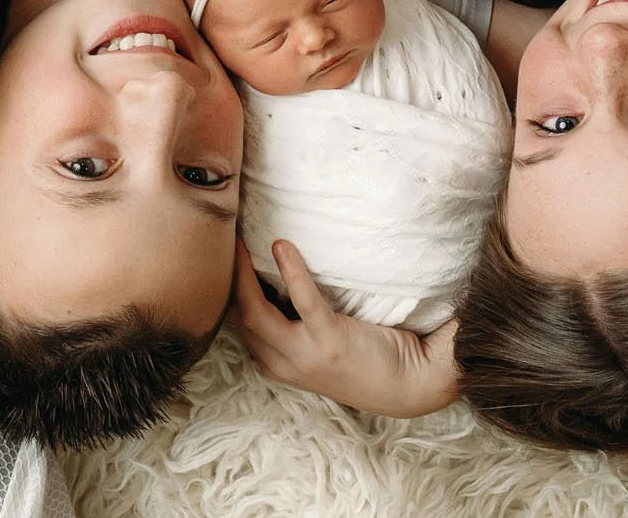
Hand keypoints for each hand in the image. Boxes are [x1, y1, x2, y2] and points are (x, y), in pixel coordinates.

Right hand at [228, 238, 459, 417]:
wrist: (410, 386)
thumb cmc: (366, 358)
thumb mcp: (317, 348)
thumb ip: (294, 325)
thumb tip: (277, 280)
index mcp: (277, 363)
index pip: (236, 325)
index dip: (222, 292)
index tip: (218, 260)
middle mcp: (283, 363)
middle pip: (236, 317)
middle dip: (223, 279)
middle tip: (219, 242)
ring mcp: (304, 355)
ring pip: (255, 313)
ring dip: (242, 275)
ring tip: (238, 241)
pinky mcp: (331, 341)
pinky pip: (304, 303)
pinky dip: (291, 273)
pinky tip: (282, 246)